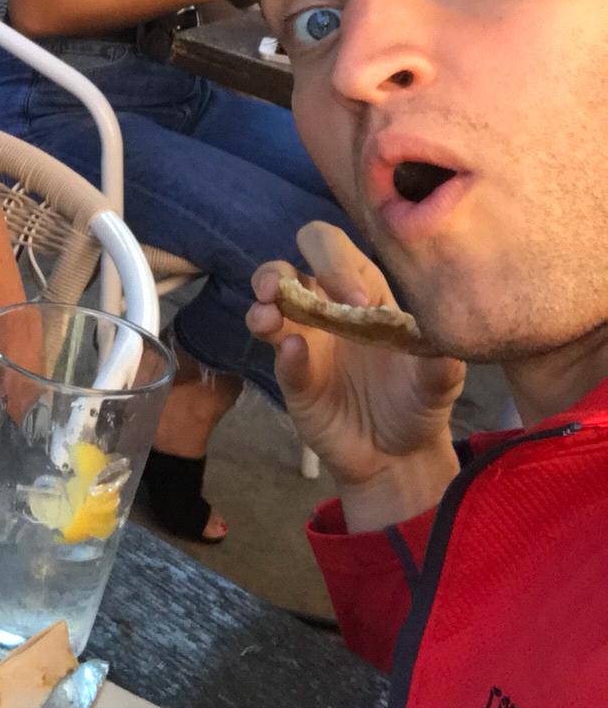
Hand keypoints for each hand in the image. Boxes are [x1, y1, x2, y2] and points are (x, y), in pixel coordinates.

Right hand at [247, 222, 464, 520]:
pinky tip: (294, 353)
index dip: (337, 264)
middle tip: (285, 287)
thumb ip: (441, 360)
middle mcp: (327, 309)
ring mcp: (306, 342)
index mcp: (363, 292)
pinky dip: (285, 354)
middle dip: (281, 269)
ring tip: (268, 314)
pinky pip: (281, 358)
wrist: (401, 455)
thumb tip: (446, 339)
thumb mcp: (441, 380)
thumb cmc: (419, 402)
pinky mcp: (295, 381)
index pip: (336, 252)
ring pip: (268, 304)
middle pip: (291, 266)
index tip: (358, 302)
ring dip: (262, 303)